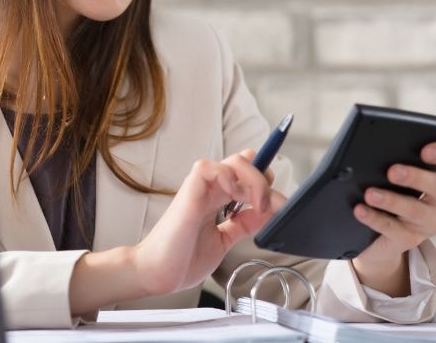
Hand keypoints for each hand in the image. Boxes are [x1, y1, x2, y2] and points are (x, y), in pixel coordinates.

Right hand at [130, 149, 278, 296]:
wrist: (156, 274)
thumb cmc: (182, 260)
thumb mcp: (224, 241)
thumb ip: (242, 225)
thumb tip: (267, 213)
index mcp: (217, 200)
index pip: (245, 175)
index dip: (265, 181)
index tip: (278, 204)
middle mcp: (210, 190)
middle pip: (245, 163)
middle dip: (265, 179)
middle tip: (272, 205)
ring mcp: (199, 189)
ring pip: (234, 161)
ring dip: (254, 179)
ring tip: (258, 204)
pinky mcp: (189, 193)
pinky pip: (209, 168)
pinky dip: (229, 177)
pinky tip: (235, 197)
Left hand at [350, 141, 435, 295]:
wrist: (377, 235)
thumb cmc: (388, 191)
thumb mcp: (394, 176)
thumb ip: (392, 160)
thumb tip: (370, 151)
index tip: (425, 151)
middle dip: (416, 177)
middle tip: (393, 172)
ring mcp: (429, 222)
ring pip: (415, 211)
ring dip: (392, 201)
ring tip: (370, 194)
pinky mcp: (410, 239)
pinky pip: (394, 229)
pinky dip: (375, 218)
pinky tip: (360, 210)